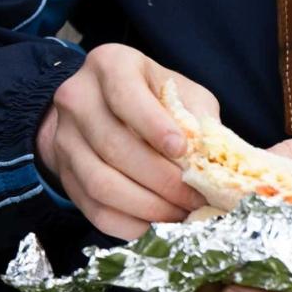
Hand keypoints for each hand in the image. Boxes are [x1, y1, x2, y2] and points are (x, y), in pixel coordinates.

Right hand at [34, 43, 212, 238]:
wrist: (97, 104)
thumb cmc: (152, 94)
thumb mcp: (178, 90)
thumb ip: (198, 116)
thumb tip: (227, 155)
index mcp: (111, 66)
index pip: (127, 98)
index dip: (154, 127)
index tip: (182, 151)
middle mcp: (78, 100)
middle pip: (115, 148)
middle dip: (161, 180)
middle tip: (195, 198)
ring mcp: (64, 139)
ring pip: (101, 183)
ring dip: (146, 206)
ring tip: (180, 214)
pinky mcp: (64, 174)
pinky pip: (91, 208)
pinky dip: (126, 223)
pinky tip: (154, 226)